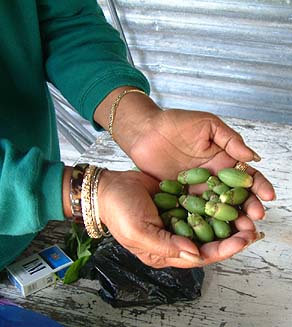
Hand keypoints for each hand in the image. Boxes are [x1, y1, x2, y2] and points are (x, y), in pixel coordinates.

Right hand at [97, 169, 262, 267]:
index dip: (221, 250)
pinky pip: (198, 204)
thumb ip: (166, 245)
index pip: (198, 256)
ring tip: (245, 212)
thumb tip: (195, 254)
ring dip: (225, 218)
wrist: (109, 187)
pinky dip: (212, 201)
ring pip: (207, 222)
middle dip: (230, 236)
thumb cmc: (119, 211)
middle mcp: (174, 238)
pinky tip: (226, 194)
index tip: (241, 242)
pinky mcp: (178, 203)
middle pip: (207, 241)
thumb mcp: (138, 231)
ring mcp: (177, 219)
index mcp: (165, 252)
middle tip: (251, 228)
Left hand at [129, 109, 274, 220]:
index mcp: (223, 160)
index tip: (268, 196)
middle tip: (255, 219)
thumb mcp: (207, 124)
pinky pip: (194, 211)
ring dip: (229, 220)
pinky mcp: (180, 197)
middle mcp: (213, 178)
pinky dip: (204, 222)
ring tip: (240, 231)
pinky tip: (212, 231)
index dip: (259, 185)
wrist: (146, 132)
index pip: (246, 175)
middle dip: (247, 208)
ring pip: (217, 208)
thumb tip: (253, 157)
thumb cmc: (176, 123)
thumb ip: (230, 140)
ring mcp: (197, 189)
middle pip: (235, 196)